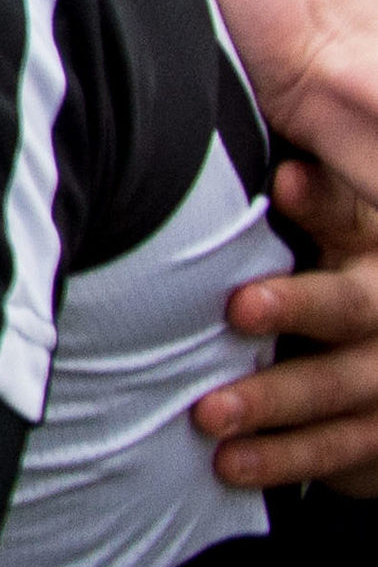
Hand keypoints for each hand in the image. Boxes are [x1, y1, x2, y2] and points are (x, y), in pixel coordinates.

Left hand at [196, 159, 377, 493]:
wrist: (369, 356)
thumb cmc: (313, 263)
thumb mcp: (304, 220)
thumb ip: (278, 180)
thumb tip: (206, 99)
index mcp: (371, 240)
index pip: (355, 213)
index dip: (325, 199)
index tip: (284, 180)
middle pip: (357, 306)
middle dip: (299, 307)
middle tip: (237, 308)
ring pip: (344, 389)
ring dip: (274, 403)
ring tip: (207, 414)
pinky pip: (343, 452)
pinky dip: (286, 461)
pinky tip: (231, 467)